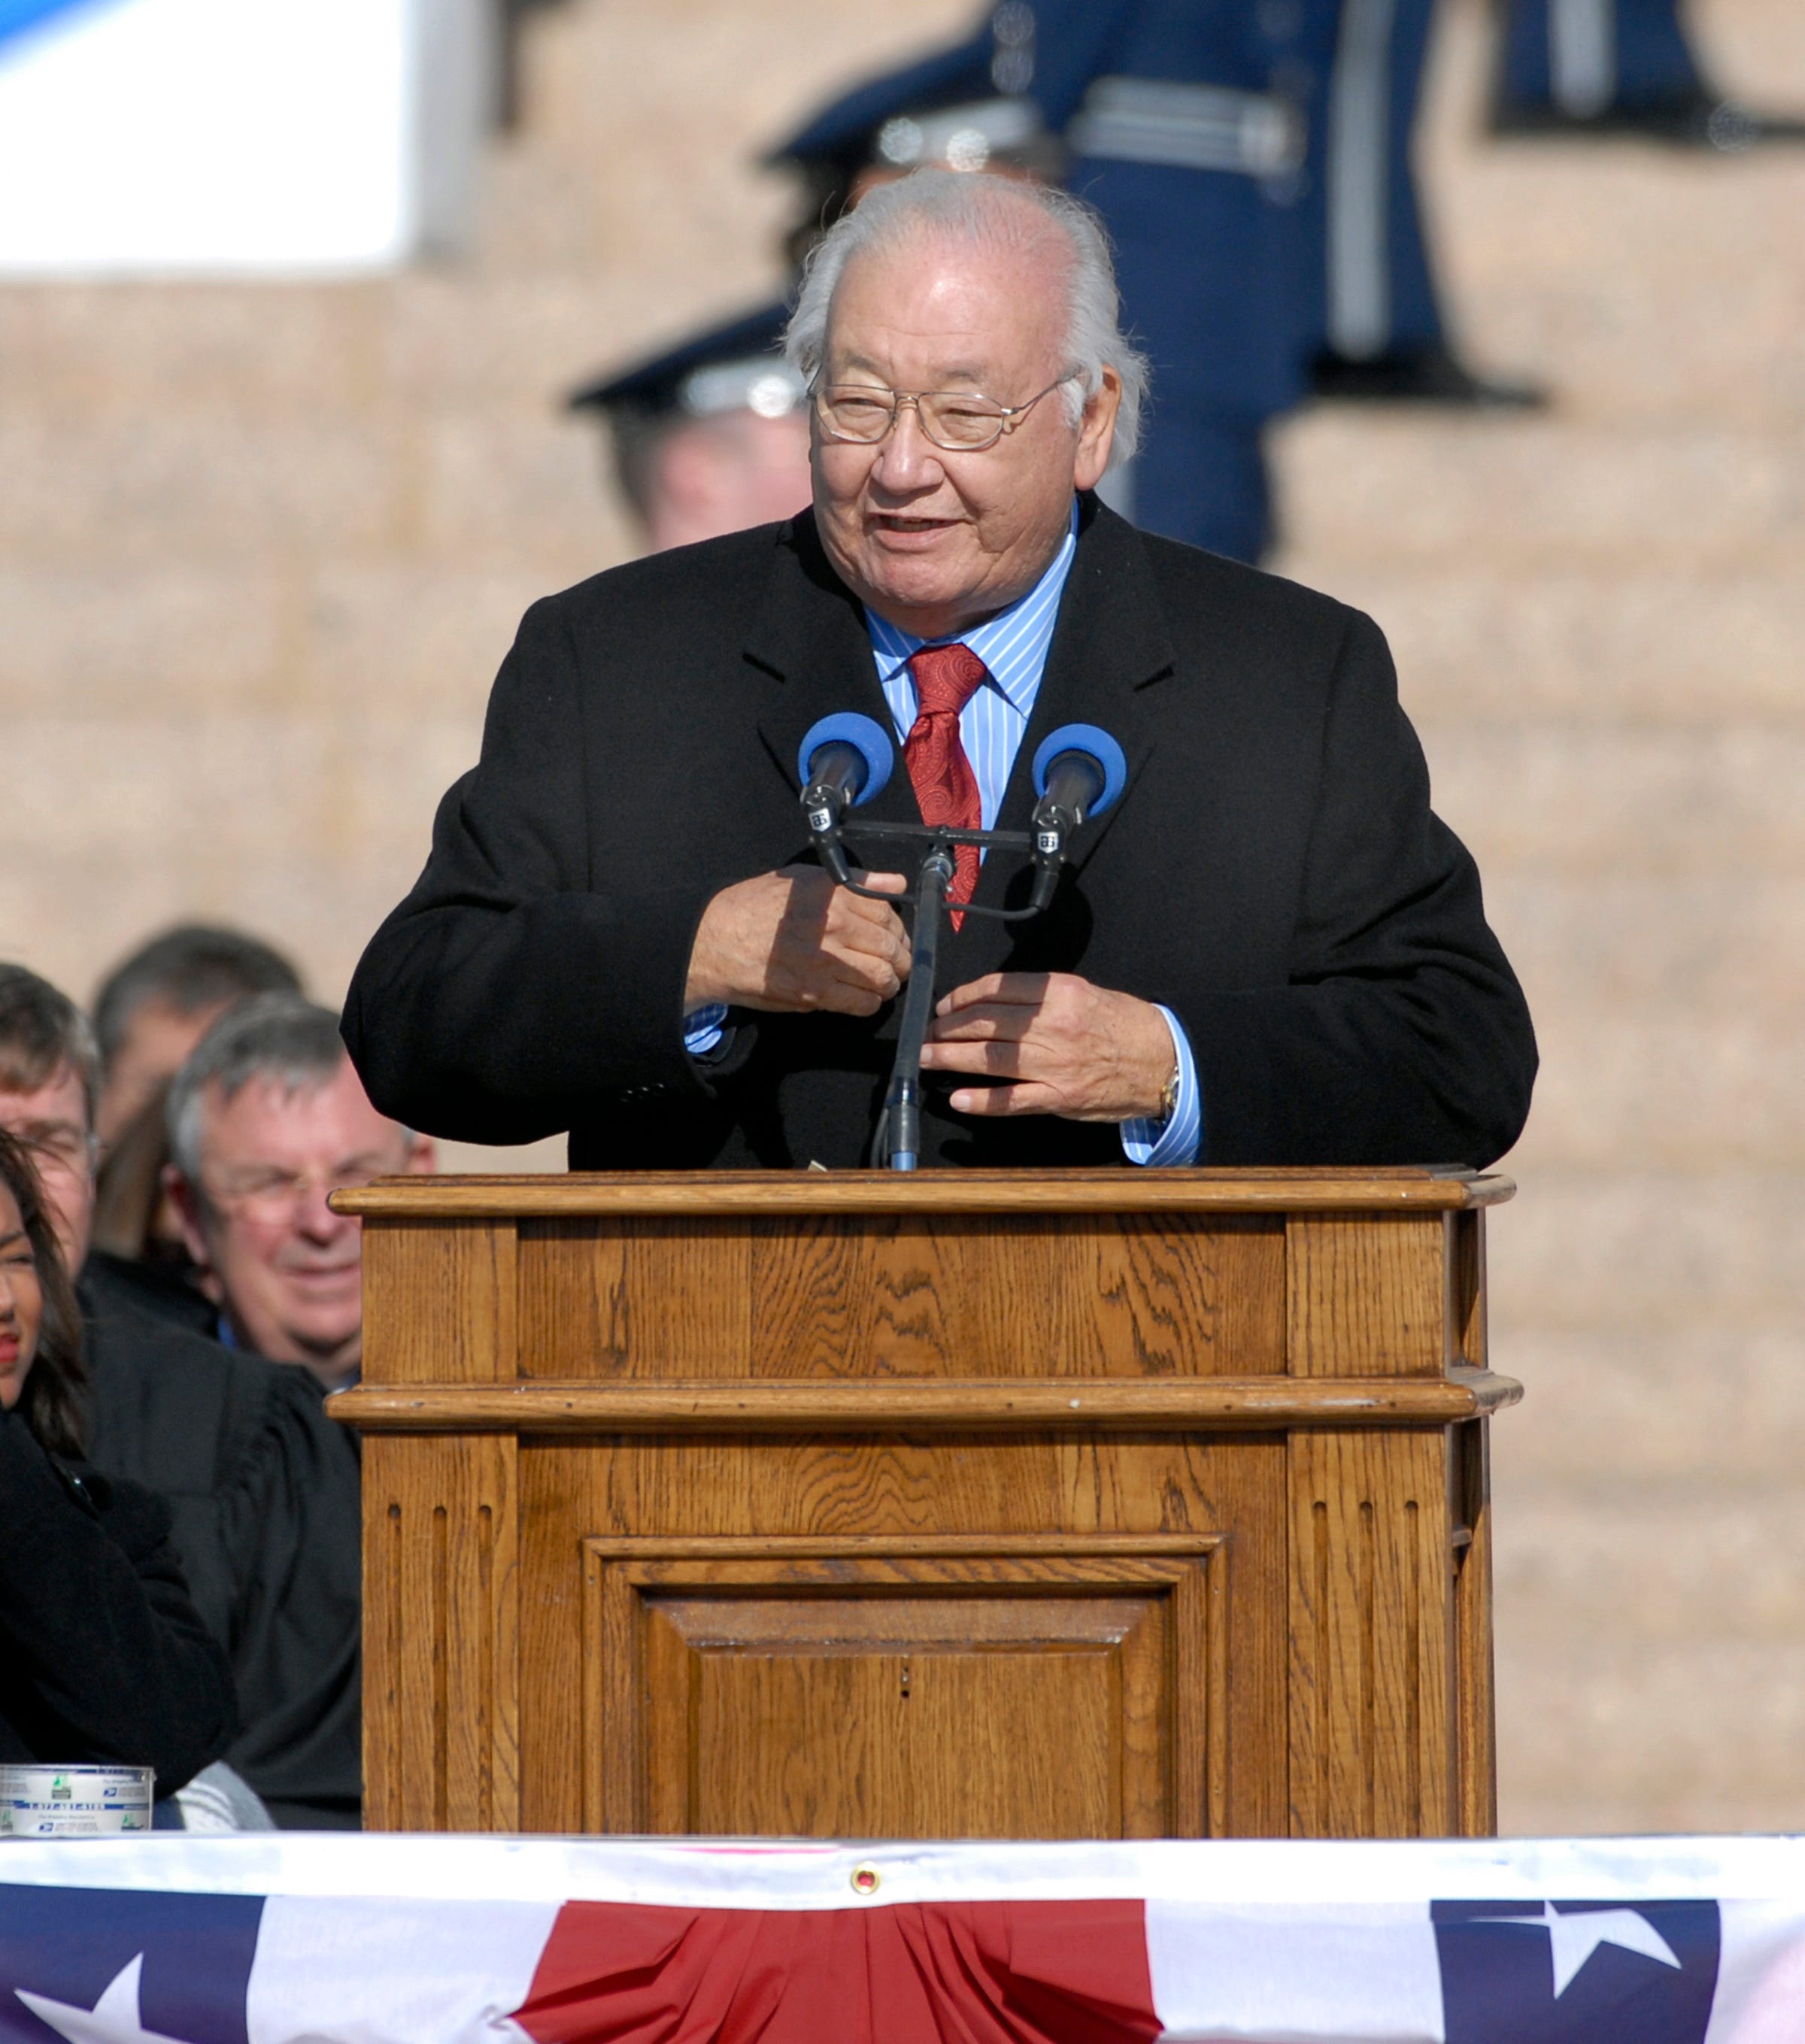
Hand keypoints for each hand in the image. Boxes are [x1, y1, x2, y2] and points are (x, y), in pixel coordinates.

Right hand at [684, 867, 909, 1016]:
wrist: (714, 942)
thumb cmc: (754, 907)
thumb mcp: (802, 879)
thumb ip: (855, 882)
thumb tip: (897, 883)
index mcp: (834, 895)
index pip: (888, 914)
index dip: (898, 928)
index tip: (894, 936)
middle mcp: (836, 927)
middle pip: (892, 948)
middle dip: (900, 959)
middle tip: (895, 963)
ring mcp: (827, 963)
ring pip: (883, 979)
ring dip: (888, 983)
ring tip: (881, 981)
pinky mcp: (815, 994)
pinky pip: (862, 1004)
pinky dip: (870, 1002)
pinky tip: (862, 996)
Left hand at [920, 972, 1175, 1121]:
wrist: (1163, 1060)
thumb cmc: (1122, 1024)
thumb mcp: (1084, 992)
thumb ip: (1040, 996)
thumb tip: (991, 1003)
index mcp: (1060, 992)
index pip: (996, 989)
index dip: (961, 998)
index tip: (945, 1007)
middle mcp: (1054, 1024)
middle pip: (985, 1023)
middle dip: (948, 1029)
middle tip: (926, 1035)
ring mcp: (1056, 1063)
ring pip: (990, 1059)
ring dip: (951, 1059)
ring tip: (927, 1059)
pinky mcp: (1060, 1096)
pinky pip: (1013, 1100)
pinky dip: (983, 1101)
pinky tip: (958, 1098)